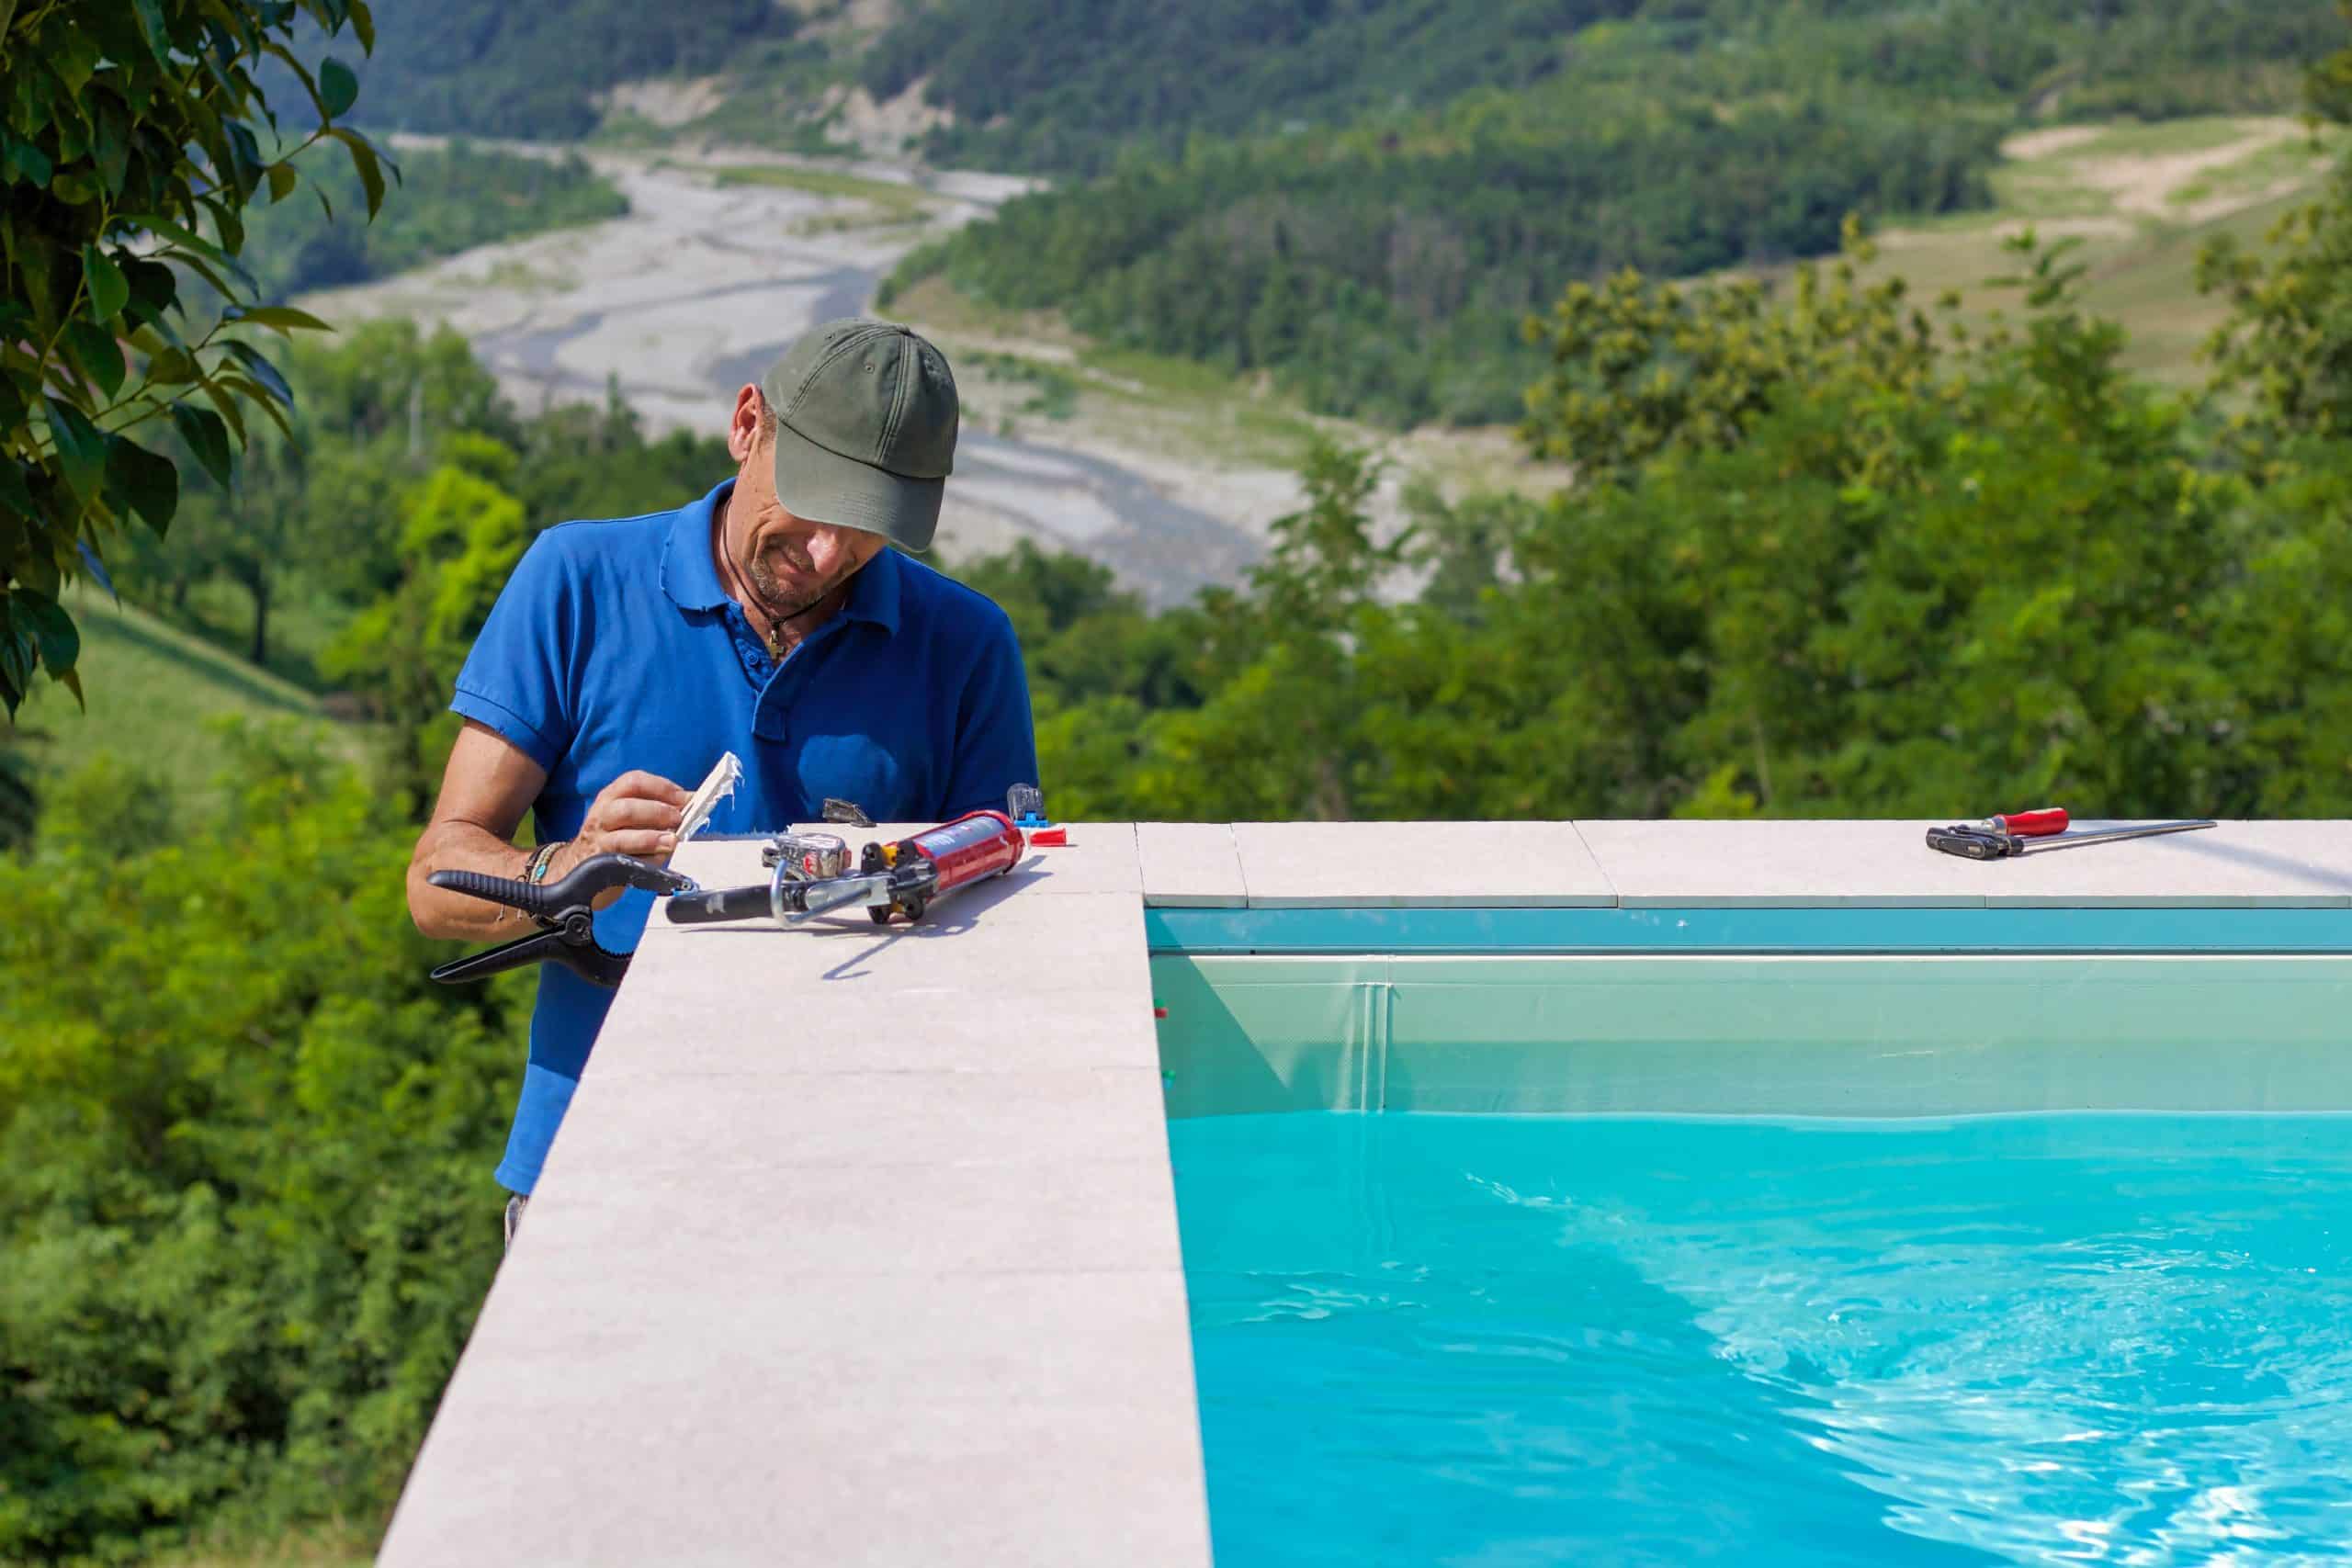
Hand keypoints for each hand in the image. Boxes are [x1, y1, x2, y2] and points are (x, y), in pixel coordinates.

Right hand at [558, 769, 690, 873]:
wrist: (577, 865)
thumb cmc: (614, 836)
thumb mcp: (628, 816)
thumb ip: (656, 808)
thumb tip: (692, 802)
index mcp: (611, 797)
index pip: (634, 781)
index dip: (662, 787)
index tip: (685, 798)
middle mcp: (601, 815)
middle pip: (627, 808)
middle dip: (657, 812)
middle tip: (678, 819)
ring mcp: (598, 842)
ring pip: (623, 838)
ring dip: (651, 839)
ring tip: (671, 841)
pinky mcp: (600, 866)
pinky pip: (624, 863)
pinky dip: (645, 861)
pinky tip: (659, 860)